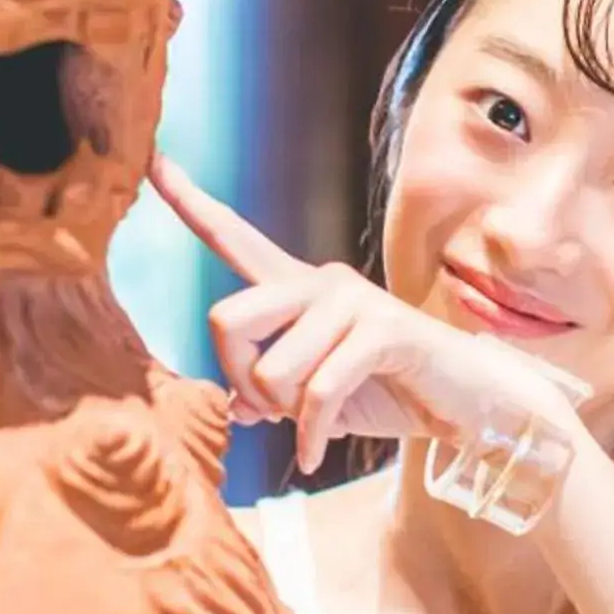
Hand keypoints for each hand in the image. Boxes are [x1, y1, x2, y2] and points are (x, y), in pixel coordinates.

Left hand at [148, 152, 582, 475]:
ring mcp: (353, 303)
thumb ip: (269, 391)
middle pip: (226, 317)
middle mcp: (320, 282)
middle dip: (235, 379)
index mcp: (298, 288)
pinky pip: (320, 390)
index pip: (233, 237)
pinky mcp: (383, 332)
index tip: (150, 161)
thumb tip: (232, 405)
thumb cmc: (388, 390)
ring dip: (284, 415)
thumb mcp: (314, 395)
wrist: (463, 403)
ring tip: (307, 429)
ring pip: (271, 368)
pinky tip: (315, 452)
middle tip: (263, 409)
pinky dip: (311, 434)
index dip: (189, 201)